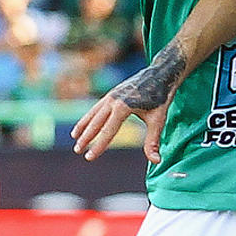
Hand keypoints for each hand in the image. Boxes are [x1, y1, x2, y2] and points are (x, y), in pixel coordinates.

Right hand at [71, 46, 185, 161]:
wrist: (160, 74)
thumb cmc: (160, 98)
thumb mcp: (158, 120)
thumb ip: (153, 141)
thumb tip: (156, 161)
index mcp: (123, 107)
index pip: (108, 130)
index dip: (98, 145)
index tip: (89, 157)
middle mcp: (114, 100)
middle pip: (96, 122)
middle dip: (86, 137)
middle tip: (77, 151)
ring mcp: (111, 95)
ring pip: (93, 113)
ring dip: (83, 127)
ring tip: (75, 139)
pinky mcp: (112, 94)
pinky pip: (97, 108)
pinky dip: (89, 117)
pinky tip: (84, 125)